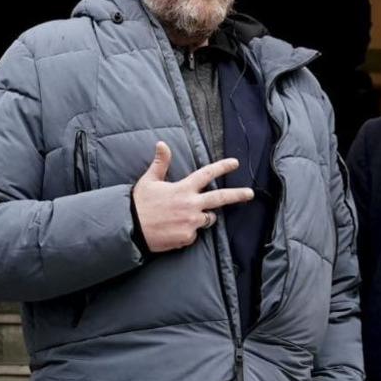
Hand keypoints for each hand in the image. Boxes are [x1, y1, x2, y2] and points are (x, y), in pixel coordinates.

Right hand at [132, 141, 253, 251]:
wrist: (130, 228)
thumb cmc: (139, 204)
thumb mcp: (149, 181)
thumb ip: (160, 163)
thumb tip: (162, 144)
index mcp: (183, 188)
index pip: (207, 174)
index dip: (222, 167)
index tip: (235, 163)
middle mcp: (191, 204)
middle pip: (220, 198)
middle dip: (238, 195)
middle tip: (250, 194)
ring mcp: (191, 222)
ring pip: (208, 219)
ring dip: (203, 217)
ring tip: (183, 217)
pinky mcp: (187, 237)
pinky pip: (193, 234)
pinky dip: (187, 232)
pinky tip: (173, 230)